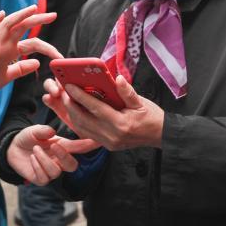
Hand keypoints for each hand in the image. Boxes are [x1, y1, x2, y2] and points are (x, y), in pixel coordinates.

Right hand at [0, 5, 60, 102]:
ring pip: (6, 26)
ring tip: (32, 9)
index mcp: (10, 52)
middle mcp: (2, 46)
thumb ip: (20, 69)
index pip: (32, 43)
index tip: (60, 55)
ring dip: (19, 16)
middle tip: (53, 15)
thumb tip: (37, 63)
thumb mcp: (7, 77)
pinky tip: (2, 15)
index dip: (47, 47)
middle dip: (37, 20)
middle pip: (21, 27)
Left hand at [6, 125, 100, 185]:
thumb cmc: (28, 138)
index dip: (89, 146)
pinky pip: (44, 178)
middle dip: (65, 156)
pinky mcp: (40, 179)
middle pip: (72, 166)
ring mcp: (50, 171)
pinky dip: (37, 166)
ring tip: (35, 149)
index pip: (79, 147)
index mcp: (62, 147)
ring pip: (56, 172)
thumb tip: (52, 132)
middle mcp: (59, 160)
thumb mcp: (35, 130)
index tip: (99, 141)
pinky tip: (32, 158)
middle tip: (54, 146)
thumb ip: (43, 131)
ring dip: (45, 160)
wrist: (12, 148)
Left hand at [43, 76, 164, 150]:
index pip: (95, 107)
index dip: (80, 96)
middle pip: (83, 119)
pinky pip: (87, 134)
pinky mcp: (107, 146)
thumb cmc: (151, 117)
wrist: (160, 135)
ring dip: (72, 114)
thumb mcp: (141, 101)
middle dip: (71, 104)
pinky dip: (79, 123)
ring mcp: (108, 142)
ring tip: (69, 100)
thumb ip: (127, 91)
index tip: (69, 86)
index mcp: (121, 123)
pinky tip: (76, 113)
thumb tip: (117, 79)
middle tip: (65, 91)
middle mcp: (112, 135)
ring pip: (82, 128)